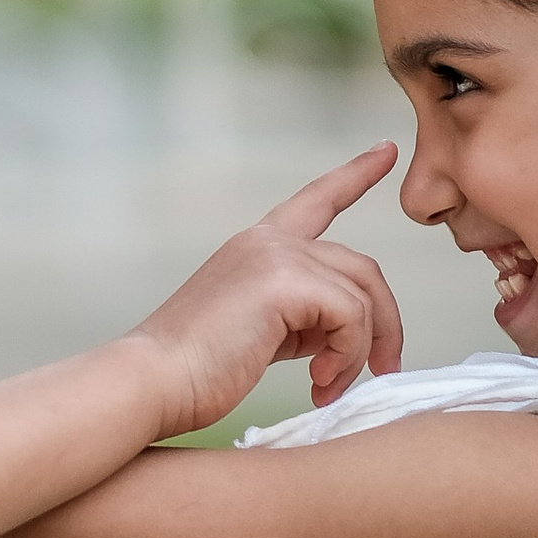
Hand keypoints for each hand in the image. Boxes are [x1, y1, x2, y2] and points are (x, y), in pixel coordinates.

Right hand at [126, 146, 404, 440]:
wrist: (152, 379)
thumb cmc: (196, 371)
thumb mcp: (261, 332)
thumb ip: (303, 319)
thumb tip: (349, 335)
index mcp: (257, 246)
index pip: (317, 200)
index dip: (355, 174)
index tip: (386, 150)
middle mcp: (269, 241)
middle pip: (362, 268)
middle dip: (384, 322)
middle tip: (384, 369)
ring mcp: (277, 256)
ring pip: (362, 296)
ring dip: (360, 351)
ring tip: (331, 387)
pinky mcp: (285, 281)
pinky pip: (352, 317)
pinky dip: (348, 356)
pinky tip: (318, 383)